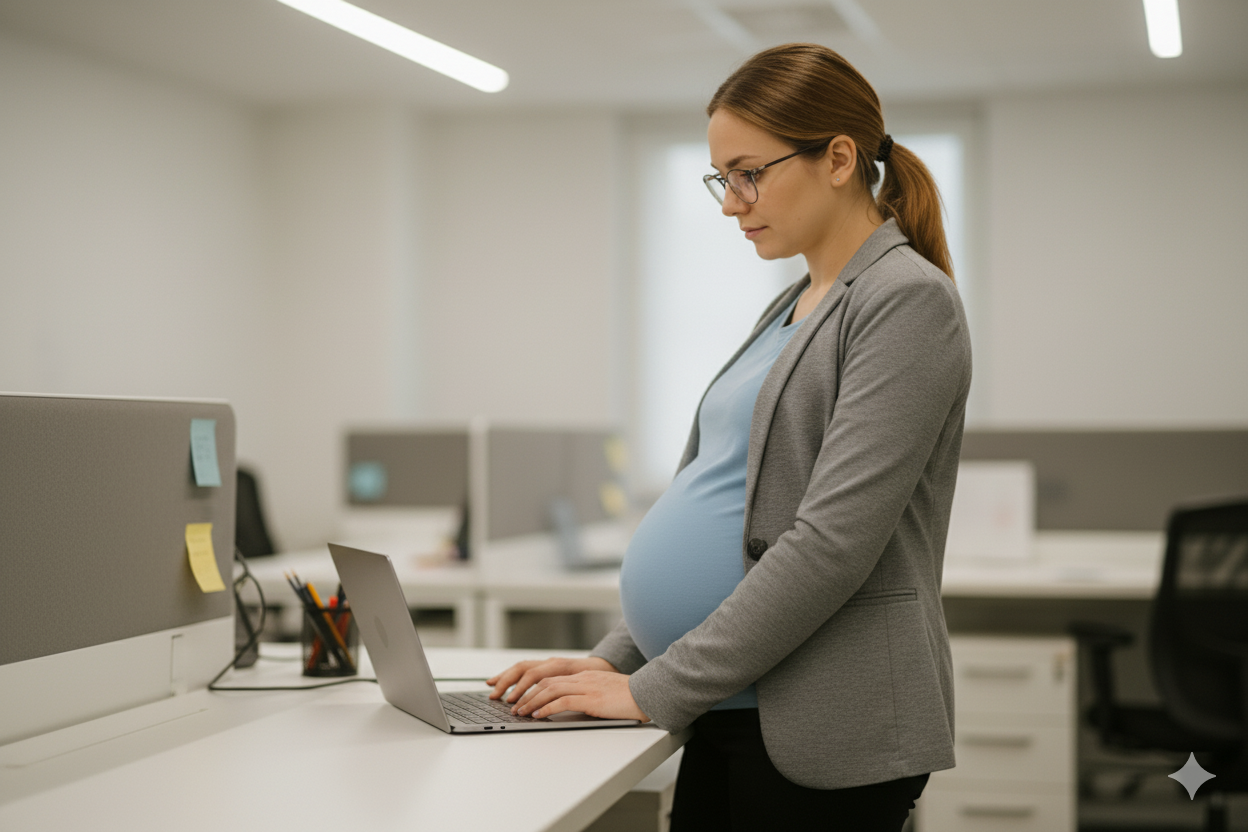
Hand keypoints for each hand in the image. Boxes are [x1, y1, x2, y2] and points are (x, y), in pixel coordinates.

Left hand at [511, 670, 649, 722]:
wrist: (647, 694)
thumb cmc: (628, 697)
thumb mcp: (602, 693)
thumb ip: (585, 696)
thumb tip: (567, 708)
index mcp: (583, 676)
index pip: (550, 677)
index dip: (531, 686)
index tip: (518, 695)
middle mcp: (581, 678)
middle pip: (545, 681)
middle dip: (524, 693)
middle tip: (512, 704)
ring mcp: (586, 687)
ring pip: (549, 690)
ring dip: (531, 701)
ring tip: (520, 712)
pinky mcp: (591, 699)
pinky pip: (562, 701)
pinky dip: (546, 708)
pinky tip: (537, 715)